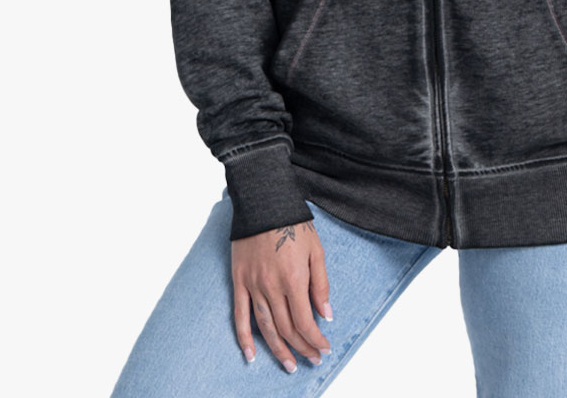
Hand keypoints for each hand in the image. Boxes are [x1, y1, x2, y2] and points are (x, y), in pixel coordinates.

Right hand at [230, 217, 333, 372]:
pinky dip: (244, 338)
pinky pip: (240, 315)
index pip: (305, 320)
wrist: (263, 202)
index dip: (315, 339)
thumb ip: (321, 284)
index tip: (323, 349)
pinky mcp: (239, 281)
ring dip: (278, 350)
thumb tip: (326, 315)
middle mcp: (272, 286)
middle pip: (287, 328)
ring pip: (266, 327)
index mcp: (294, 278)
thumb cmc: (293, 224)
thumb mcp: (316, 250)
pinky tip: (251, 355)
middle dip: (301, 347)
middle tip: (311, 359)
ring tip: (288, 365)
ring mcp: (253, 285)